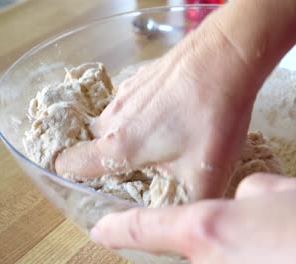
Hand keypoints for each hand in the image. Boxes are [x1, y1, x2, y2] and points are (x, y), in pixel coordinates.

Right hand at [55, 17, 260, 199]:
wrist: (226, 57)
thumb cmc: (212, 117)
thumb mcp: (206, 173)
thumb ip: (188, 206)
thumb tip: (183, 224)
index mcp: (119, 146)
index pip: (68, 164)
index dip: (73, 177)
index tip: (95, 184)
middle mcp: (114, 117)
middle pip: (93, 145)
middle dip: (111, 160)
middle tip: (143, 169)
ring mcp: (126, 92)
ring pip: (113, 123)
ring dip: (128, 135)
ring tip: (165, 141)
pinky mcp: (141, 77)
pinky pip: (131, 103)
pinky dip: (143, 114)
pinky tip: (174, 114)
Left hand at [89, 174, 295, 263]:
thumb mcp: (285, 192)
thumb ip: (251, 194)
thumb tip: (243, 198)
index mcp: (208, 229)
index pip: (147, 228)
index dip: (120, 228)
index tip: (100, 230)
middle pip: (196, 250)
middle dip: (218, 238)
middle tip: (262, 231)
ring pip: (224, 263)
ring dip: (244, 252)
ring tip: (287, 244)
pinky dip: (257, 258)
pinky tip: (291, 256)